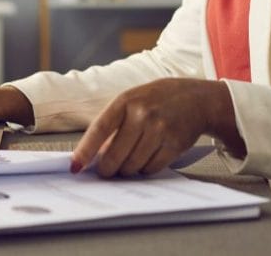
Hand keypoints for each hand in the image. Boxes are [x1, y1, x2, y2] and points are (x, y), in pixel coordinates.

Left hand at [71, 78, 244, 176]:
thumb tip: (97, 154)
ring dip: (127, 170)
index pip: (100, 128)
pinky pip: (151, 168)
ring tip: (129, 161)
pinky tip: (146, 158)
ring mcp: (159, 129)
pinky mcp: (174, 144)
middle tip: (104, 172)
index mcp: (126, 100)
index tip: (75, 165)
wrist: (195, 99)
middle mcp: (142, 114)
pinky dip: (145, 169)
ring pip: (132, 165)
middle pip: (115, 154)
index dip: (85, 149)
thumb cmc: (157, 100)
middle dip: (107, 168)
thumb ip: (115, 123)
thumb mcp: (132, 101)